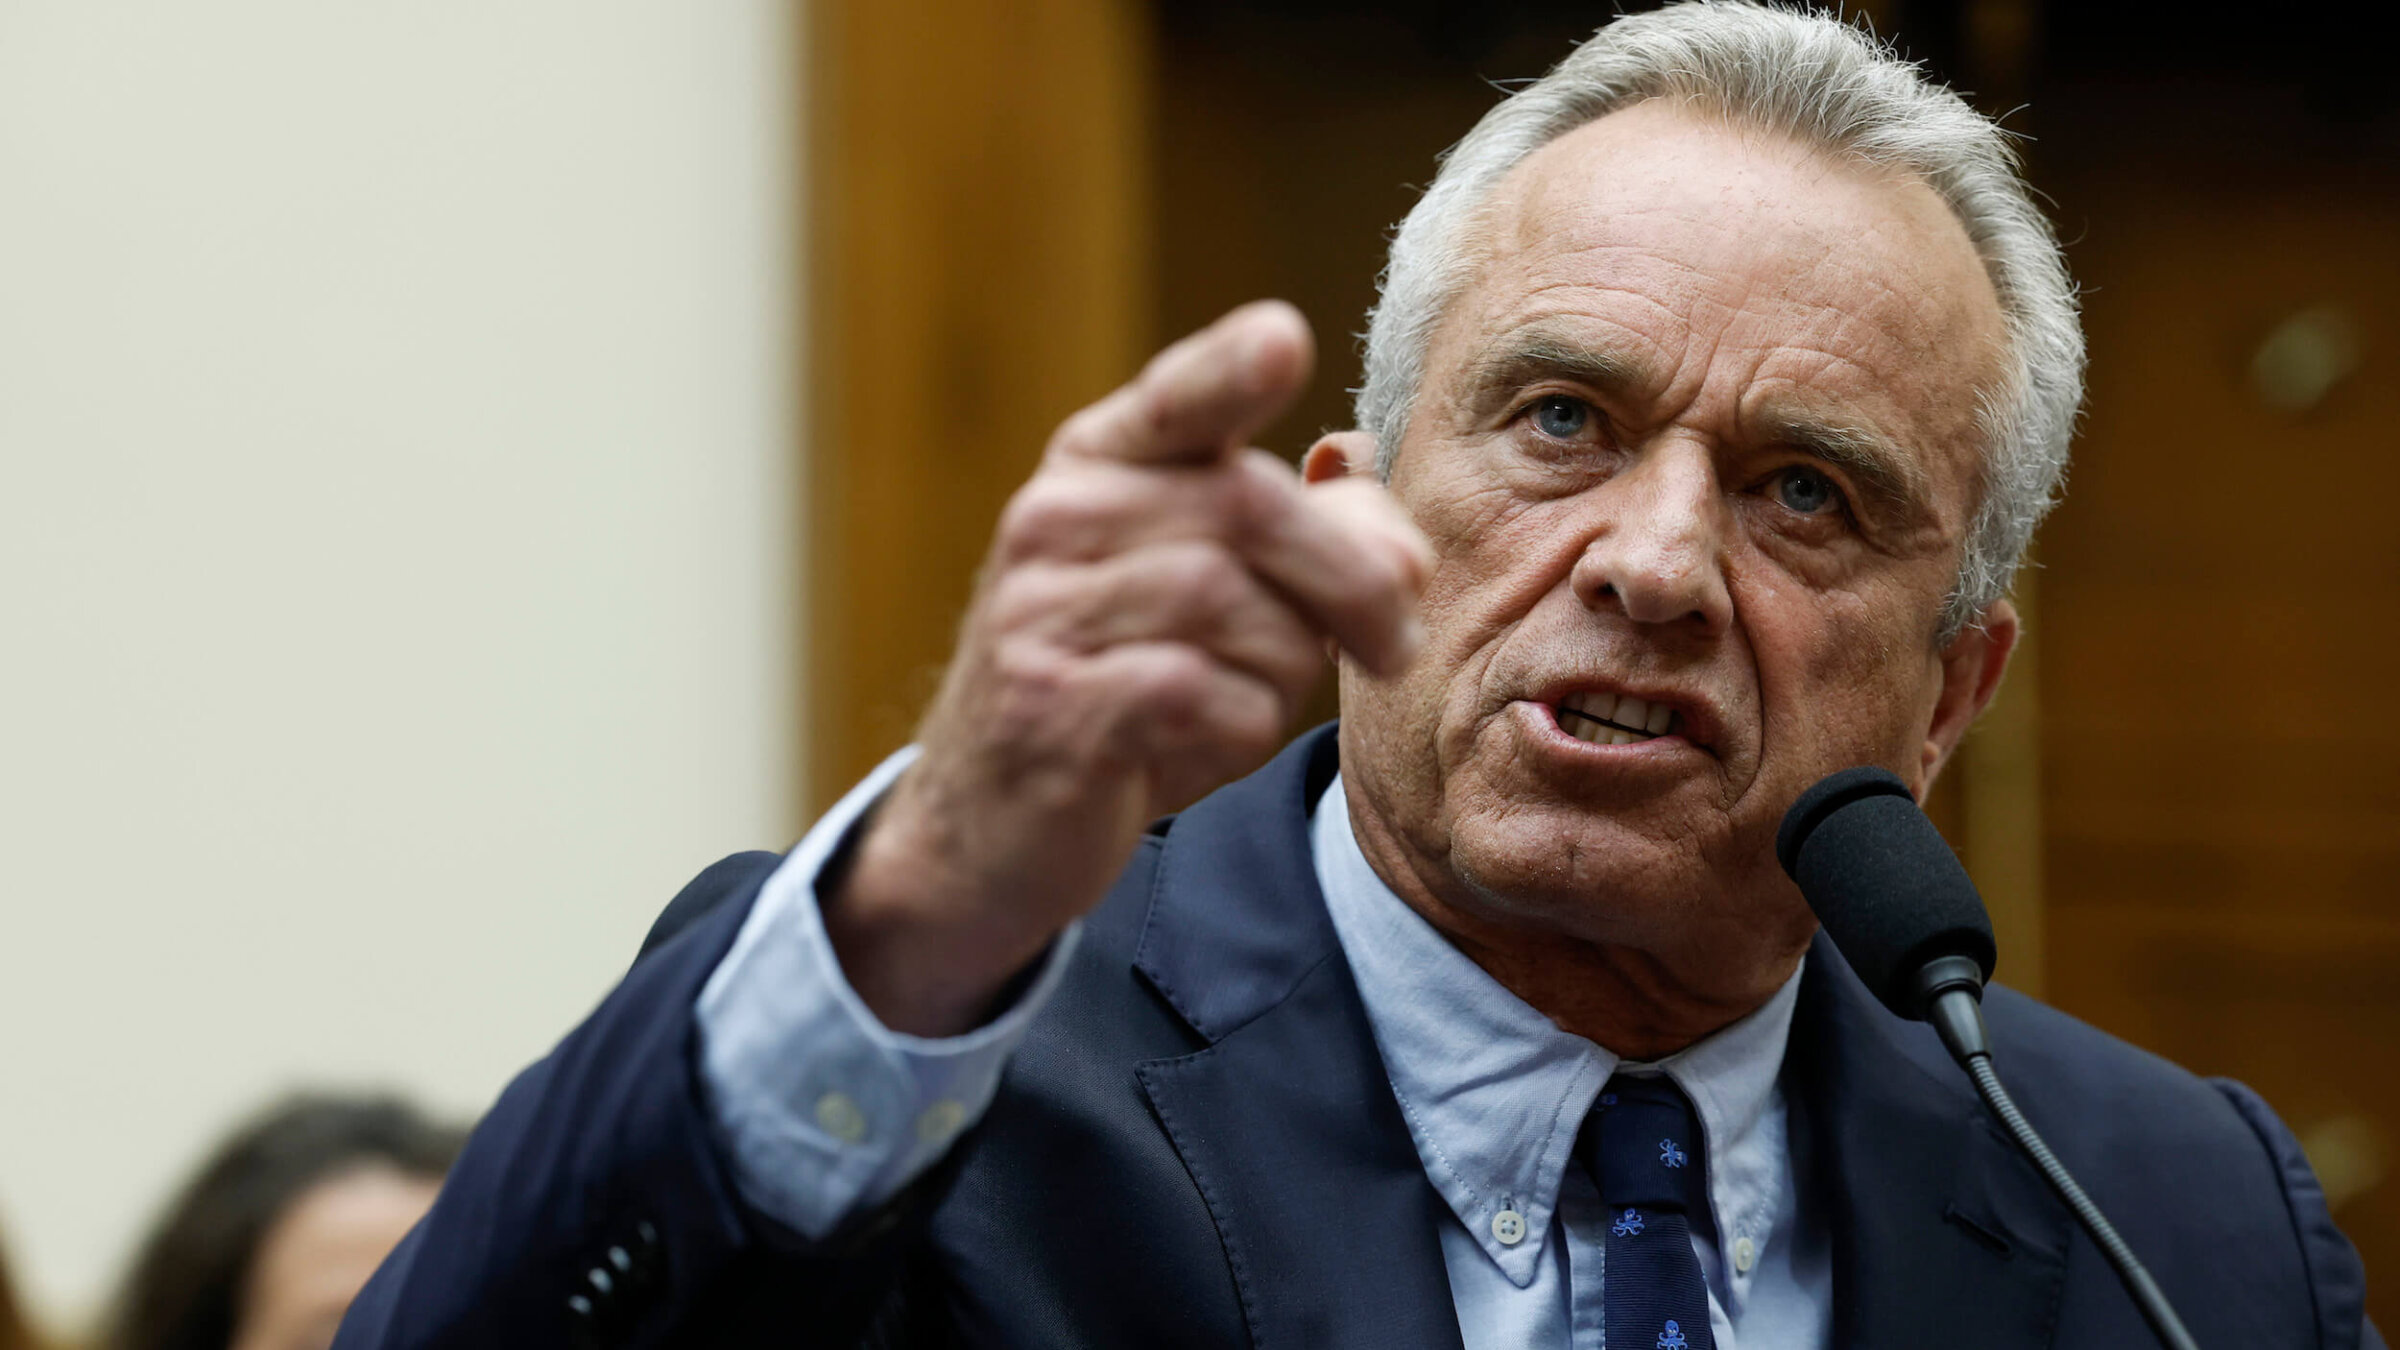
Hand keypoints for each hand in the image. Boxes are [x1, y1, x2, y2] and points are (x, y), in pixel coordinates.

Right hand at [822, 301, 1432, 1035]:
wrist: (986, 826)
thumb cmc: (1123, 695)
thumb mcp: (1207, 600)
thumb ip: (1295, 534)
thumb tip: (1371, 488)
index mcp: (1095, 465)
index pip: (1176, 399)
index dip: (1231, 367)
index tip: (1284, 340)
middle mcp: (1055, 518)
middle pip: (1253, 506)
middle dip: (1355, 579)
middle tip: (1399, 643)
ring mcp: (1040, 611)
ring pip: (1238, 608)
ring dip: (1287, 670)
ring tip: (1251, 702)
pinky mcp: (1050, 706)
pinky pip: (1203, 695)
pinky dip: (1241, 728)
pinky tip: (1205, 746)